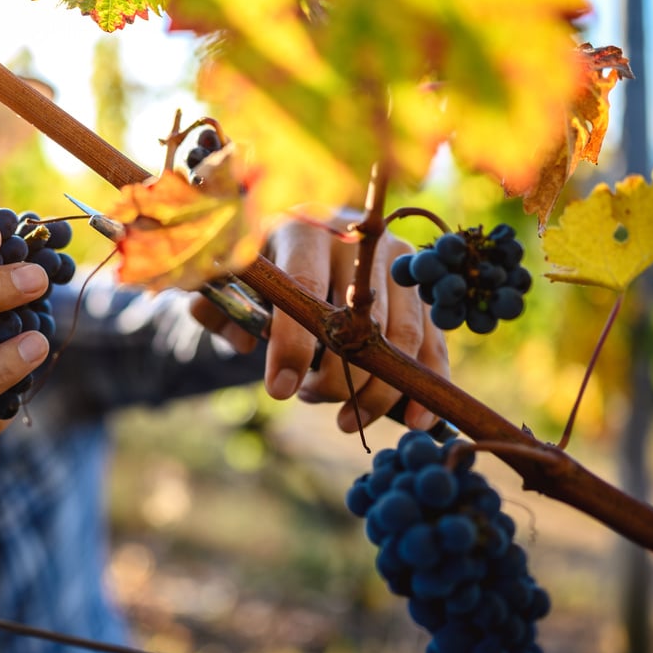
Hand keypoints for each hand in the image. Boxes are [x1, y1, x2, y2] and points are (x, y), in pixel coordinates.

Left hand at [190, 219, 448, 433]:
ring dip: (379, 391)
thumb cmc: (266, 265)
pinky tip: (415, 420)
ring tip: (348, 420)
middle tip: (311, 399)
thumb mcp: (232, 279)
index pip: (306, 289)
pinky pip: (433, 340)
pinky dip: (427, 382)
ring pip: (401, 336)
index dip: (294, 344)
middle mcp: (358, 243)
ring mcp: (398, 261)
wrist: (308, 232)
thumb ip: (219, 309)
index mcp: (305, 231)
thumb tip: (243, 342)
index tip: (280, 391)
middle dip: (338, 377)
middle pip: (359, 321)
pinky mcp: (420, 286)